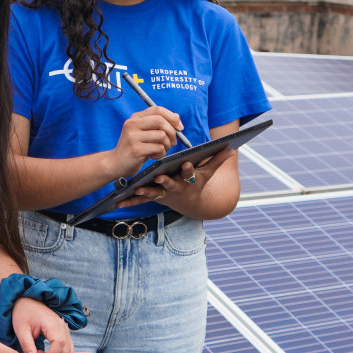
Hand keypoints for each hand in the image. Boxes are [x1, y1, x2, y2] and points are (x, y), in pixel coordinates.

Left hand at [11, 296, 73, 352]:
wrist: (27, 301)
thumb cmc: (23, 312)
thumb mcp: (21, 330)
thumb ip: (27, 346)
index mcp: (52, 324)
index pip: (60, 344)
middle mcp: (61, 326)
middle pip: (66, 348)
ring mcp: (64, 328)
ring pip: (69, 348)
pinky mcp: (62, 330)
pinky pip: (66, 345)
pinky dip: (59, 352)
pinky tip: (47, 351)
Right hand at [107, 107, 183, 177]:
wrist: (115, 163)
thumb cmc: (133, 148)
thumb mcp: (142, 132)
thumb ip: (156, 124)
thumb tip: (176, 118)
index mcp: (135, 118)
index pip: (157, 110)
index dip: (172, 117)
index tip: (179, 127)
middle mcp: (132, 124)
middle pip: (160, 121)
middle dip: (172, 132)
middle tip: (172, 142)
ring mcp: (133, 137)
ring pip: (161, 135)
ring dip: (167, 145)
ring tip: (161, 150)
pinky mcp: (136, 149)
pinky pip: (158, 148)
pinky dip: (161, 153)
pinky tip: (154, 156)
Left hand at [117, 148, 236, 210]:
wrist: (191, 204)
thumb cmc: (198, 183)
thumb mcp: (208, 173)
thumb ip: (217, 160)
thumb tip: (232, 148)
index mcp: (188, 180)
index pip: (190, 173)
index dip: (188, 169)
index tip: (186, 164)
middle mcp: (176, 187)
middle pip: (170, 184)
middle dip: (165, 182)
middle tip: (159, 178)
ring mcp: (164, 194)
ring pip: (154, 193)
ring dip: (145, 192)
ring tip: (136, 189)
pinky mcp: (154, 197)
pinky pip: (141, 199)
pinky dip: (131, 200)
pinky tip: (120, 201)